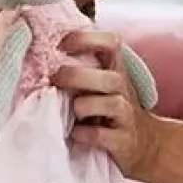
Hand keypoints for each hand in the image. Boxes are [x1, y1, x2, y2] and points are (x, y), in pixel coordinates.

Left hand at [54, 29, 158, 178]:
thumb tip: (37, 56)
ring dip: (85, 105)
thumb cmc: (110, 109)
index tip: (60, 45)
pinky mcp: (123, 141)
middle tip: (55, 79)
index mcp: (114, 71)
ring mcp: (125, 116)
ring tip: (71, 111)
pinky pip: (103, 135)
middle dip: (78, 76)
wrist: (145, 144)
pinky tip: (74, 134)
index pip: (110, 43)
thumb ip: (80, 70)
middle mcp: (122, 90)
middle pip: (110, 77)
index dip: (86, 39)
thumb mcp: (100, 85)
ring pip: (112, 103)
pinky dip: (85, 134)